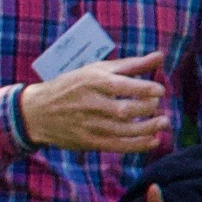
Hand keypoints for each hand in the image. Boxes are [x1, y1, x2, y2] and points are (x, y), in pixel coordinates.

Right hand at [20, 51, 172, 154]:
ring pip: (122, 129)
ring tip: (164, 122)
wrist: (37, 112)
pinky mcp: (88, 141)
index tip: (160, 90)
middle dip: (146, 108)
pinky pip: (117, 145)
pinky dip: (137, 144)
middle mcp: (89, 103)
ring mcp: (88, 124)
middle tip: (157, 105)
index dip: (143, 88)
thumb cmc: (73, 86)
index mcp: (91, 81)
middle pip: (123, 109)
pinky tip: (153, 140)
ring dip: (147, 128)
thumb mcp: (97, 70)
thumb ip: (131, 65)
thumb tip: (160, 56)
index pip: (119, 85)